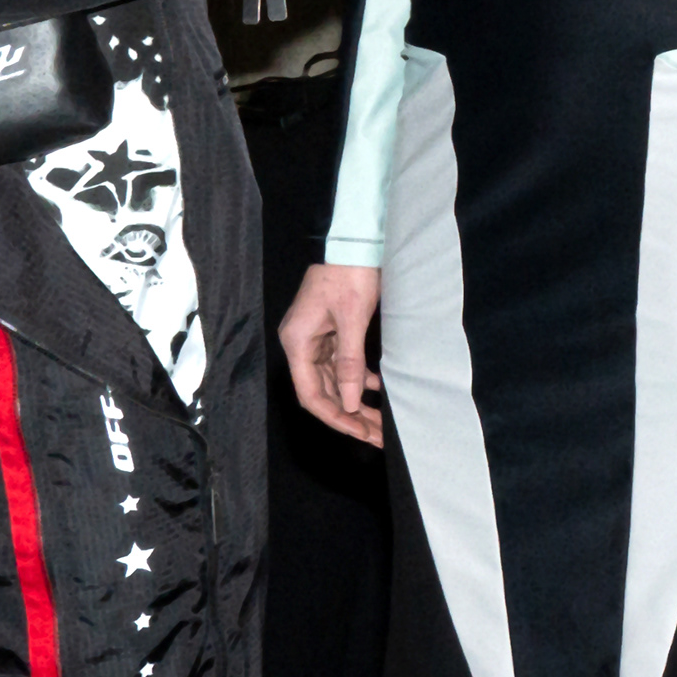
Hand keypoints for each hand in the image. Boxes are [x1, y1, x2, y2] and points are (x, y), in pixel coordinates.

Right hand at [279, 261, 386, 447]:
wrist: (353, 241)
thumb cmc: (349, 274)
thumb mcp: (352, 319)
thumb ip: (350, 363)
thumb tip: (349, 402)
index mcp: (298, 343)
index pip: (311, 394)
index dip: (335, 417)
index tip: (360, 433)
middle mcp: (302, 344)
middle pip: (324, 391)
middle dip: (349, 414)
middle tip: (377, 435)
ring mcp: (316, 338)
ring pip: (334, 380)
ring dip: (355, 399)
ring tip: (379, 421)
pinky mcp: (331, 331)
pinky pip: (342, 363)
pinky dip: (358, 377)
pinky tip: (375, 389)